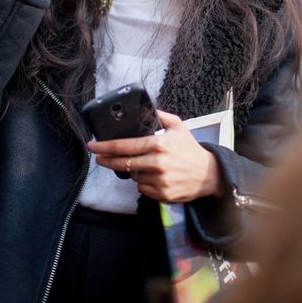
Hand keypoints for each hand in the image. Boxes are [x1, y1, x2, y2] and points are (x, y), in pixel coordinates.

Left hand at [87, 110, 223, 202]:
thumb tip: (144, 108)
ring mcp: (159, 180)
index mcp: (158, 145)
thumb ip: (160, 116)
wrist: (209, 174)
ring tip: (145, 165)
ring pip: (133, 176)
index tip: (93, 145)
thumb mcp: (178, 126)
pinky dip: (143, 182)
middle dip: (107, 160)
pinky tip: (153, 176)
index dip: (105, 146)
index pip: (124, 146)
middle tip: (99, 158)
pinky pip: (142, 188)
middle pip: (122, 163)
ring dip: (133, 170)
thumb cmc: (190, 149)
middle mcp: (157, 163)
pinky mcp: (161, 194)